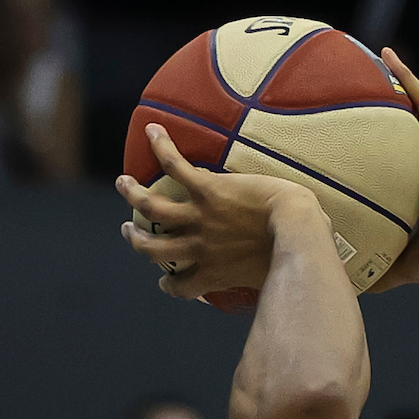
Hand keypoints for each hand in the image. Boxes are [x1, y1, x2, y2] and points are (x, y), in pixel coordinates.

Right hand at [118, 125, 320, 301]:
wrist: (294, 228)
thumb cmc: (292, 256)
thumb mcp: (269, 277)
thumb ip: (258, 280)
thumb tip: (277, 285)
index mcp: (214, 272)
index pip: (182, 287)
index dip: (169, 285)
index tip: (164, 280)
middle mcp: (199, 247)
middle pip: (153, 248)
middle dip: (136, 240)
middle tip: (129, 229)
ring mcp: (200, 217)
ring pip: (152, 207)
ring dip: (133, 194)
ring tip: (124, 184)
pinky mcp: (207, 190)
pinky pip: (175, 165)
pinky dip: (161, 147)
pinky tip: (154, 131)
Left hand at [372, 50, 418, 291]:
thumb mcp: (407, 262)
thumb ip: (382, 270)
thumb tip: (352, 287)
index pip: (393, 158)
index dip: (374, 143)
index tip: (349, 131)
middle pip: (400, 124)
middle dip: (379, 103)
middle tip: (350, 82)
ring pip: (410, 105)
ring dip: (391, 80)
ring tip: (365, 57)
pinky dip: (405, 77)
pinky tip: (387, 55)